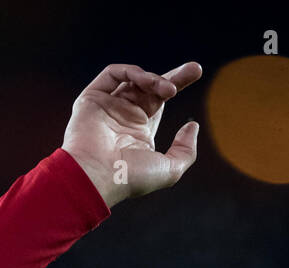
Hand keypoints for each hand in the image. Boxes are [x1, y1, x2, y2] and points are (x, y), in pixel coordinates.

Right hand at [62, 62, 201, 208]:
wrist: (97, 177)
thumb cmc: (130, 178)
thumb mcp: (170, 170)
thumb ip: (186, 150)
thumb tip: (193, 125)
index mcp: (139, 132)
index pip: (159, 101)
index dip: (177, 84)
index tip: (197, 72)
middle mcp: (123, 117)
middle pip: (150, 87)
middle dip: (173, 77)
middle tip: (194, 69)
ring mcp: (107, 106)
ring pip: (133, 80)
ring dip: (155, 80)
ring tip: (169, 90)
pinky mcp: (91, 99)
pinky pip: (112, 74)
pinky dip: (131, 72)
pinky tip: (147, 82)